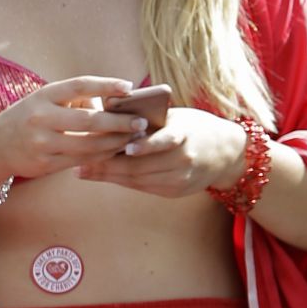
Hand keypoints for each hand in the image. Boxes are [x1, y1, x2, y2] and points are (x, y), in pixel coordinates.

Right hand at [0, 77, 143, 185]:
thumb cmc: (26, 118)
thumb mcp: (43, 101)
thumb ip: (73, 100)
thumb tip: (109, 105)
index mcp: (43, 96)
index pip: (79, 86)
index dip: (106, 85)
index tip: (128, 87)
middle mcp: (42, 118)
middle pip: (89, 120)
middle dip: (119, 122)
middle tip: (139, 122)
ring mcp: (42, 143)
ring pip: (88, 144)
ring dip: (114, 142)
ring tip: (131, 138)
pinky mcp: (45, 164)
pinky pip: (80, 160)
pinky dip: (100, 155)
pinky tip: (113, 150)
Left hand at [75, 107, 249, 198]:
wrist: (226, 152)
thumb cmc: (194, 127)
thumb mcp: (176, 117)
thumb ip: (148, 119)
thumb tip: (108, 116)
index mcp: (184, 133)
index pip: (151, 141)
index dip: (122, 145)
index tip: (97, 144)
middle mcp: (183, 158)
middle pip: (137, 165)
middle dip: (106, 164)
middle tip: (80, 161)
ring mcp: (179, 178)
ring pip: (136, 179)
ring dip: (108, 175)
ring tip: (85, 170)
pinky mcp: (175, 191)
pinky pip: (143, 187)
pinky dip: (122, 181)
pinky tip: (105, 177)